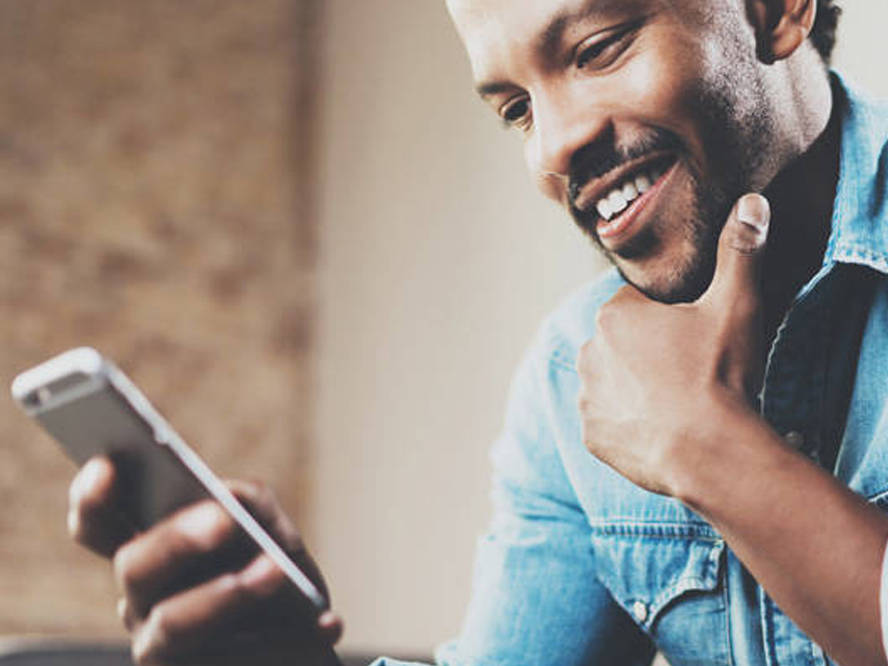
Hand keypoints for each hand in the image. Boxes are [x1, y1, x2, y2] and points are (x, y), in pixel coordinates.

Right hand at [68, 457, 342, 665]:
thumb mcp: (273, 534)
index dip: (94, 497)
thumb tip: (232, 498)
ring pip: (172, 625)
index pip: (100, 524)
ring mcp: (163, 649)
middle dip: (176, 540)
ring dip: (226, 595)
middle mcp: (143, 601)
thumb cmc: (279, 579)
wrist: (308, 644)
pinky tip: (328, 621)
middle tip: (224, 520)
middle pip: (134, 567)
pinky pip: (233, 662)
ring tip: (276, 572)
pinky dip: (285, 641)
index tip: (110, 464)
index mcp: (152, 553)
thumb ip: (252, 506)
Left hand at [576, 194, 770, 495]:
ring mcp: (588, 397)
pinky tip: (662, 428)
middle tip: (691, 371)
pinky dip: (629, 423)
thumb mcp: (736, 305)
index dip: (670, 318)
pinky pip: (609, 421)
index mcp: (614, 315)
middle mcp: (590, 351)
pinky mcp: (593, 436)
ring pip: (614, 380)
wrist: (712, 453)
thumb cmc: (720, 374)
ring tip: (678, 402)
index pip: (639, 304)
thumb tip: (751, 201)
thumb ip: (740, 251)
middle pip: (623, 342)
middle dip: (650, 351)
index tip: (695, 338)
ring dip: (637, 386)